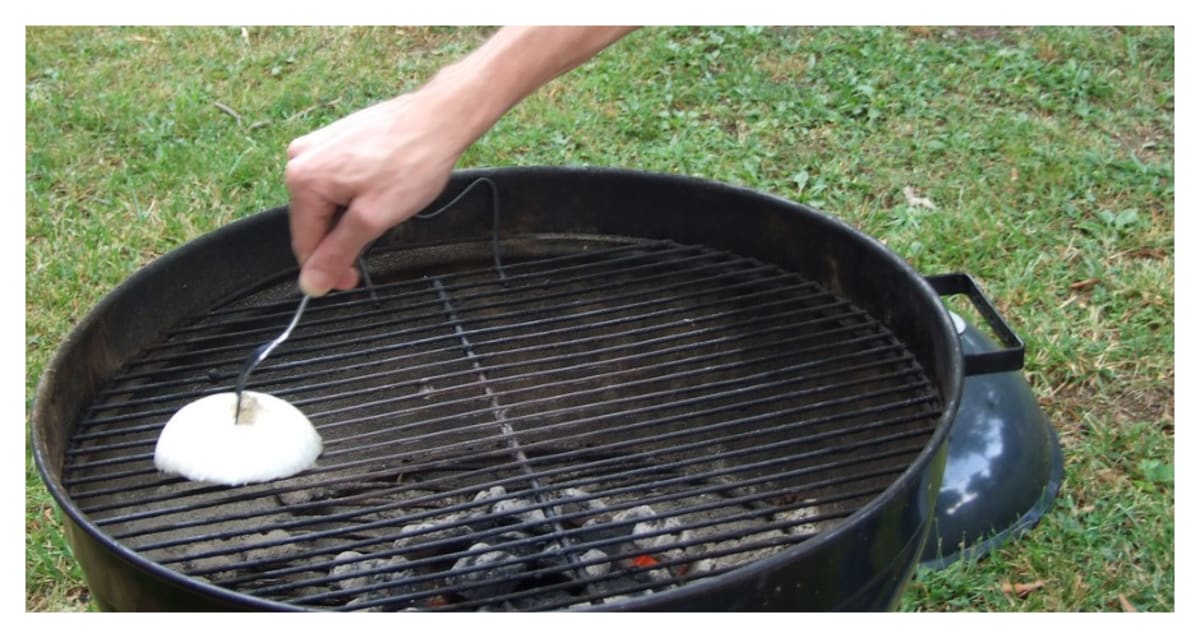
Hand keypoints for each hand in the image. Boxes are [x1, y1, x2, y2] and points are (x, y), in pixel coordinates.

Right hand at [284, 92, 466, 295]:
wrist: (439, 118)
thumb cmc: (411, 161)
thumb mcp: (372, 219)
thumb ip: (337, 253)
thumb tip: (311, 283)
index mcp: (302, 179)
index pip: (305, 243)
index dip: (328, 270)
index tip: (351, 282)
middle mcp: (300, 158)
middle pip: (314, 222)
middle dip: (342, 240)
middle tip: (378, 239)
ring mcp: (318, 146)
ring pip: (328, 204)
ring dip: (351, 218)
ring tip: (384, 206)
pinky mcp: (336, 140)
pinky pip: (337, 183)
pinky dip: (355, 197)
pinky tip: (380, 190)